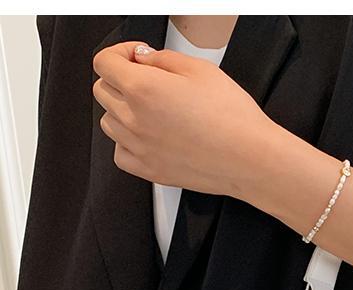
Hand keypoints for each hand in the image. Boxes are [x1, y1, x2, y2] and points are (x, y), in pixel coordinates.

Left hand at [92, 41, 266, 195]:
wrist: (248, 157)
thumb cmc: (230, 116)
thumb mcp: (198, 68)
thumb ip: (162, 59)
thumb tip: (143, 58)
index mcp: (143, 89)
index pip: (104, 63)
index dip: (120, 53)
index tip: (136, 57)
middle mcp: (134, 120)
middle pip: (101, 90)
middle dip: (119, 78)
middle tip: (146, 78)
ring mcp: (139, 148)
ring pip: (108, 122)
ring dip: (121, 109)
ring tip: (148, 107)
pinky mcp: (148, 170)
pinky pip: (119, 152)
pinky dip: (126, 141)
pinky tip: (146, 133)